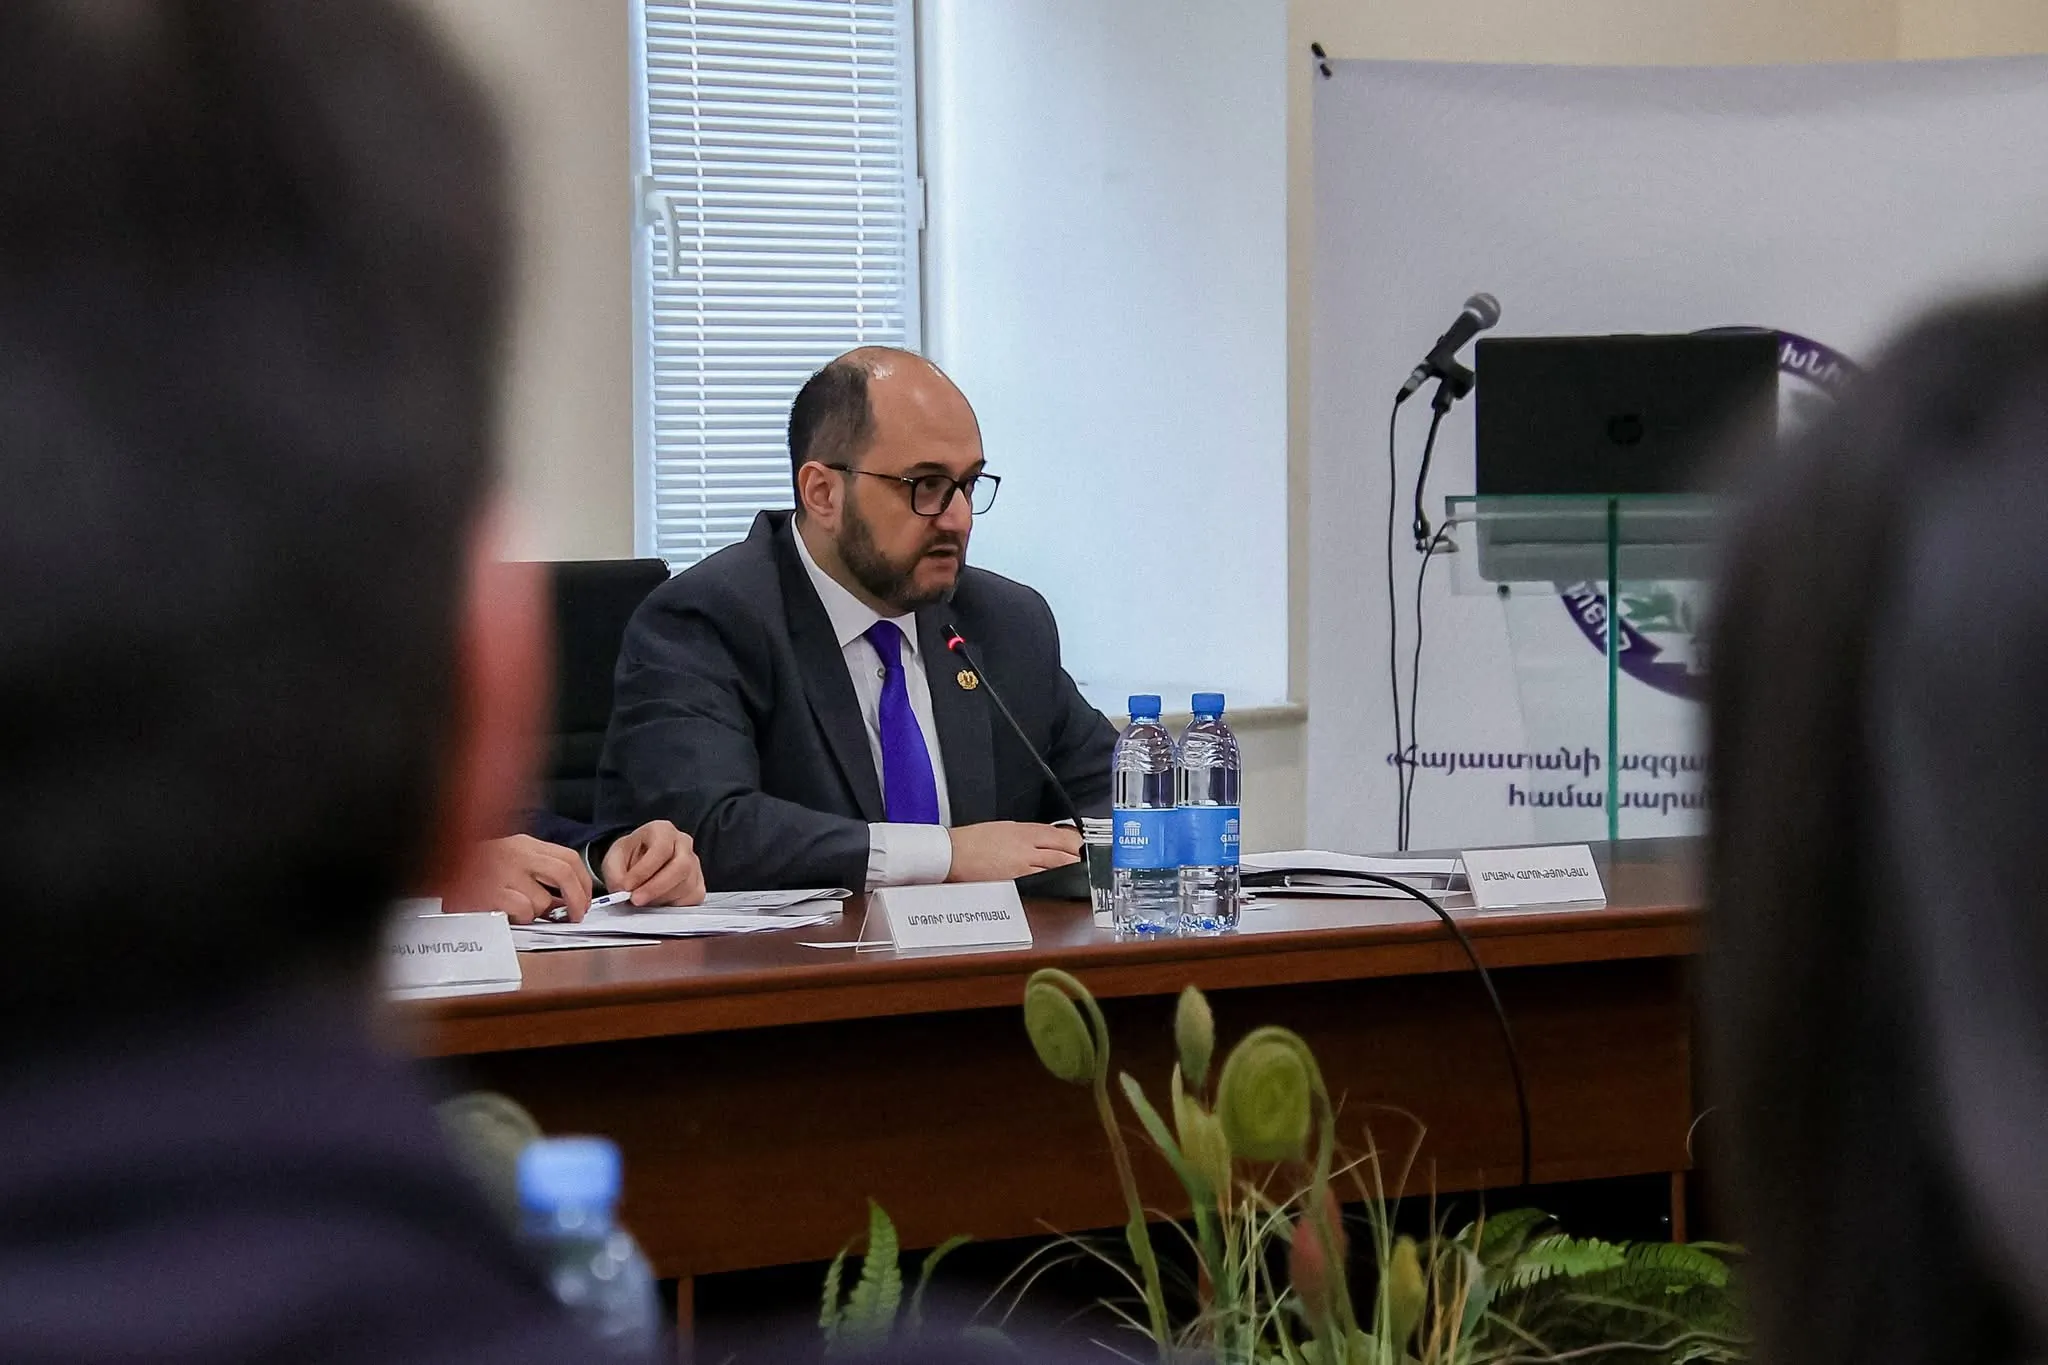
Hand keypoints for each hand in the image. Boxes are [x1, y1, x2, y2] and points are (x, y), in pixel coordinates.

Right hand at [460, 834, 591, 923]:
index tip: (585, 900)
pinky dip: (521, 918)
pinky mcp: (490, 892)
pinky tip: (508, 914)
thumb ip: (537, 872)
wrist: (435, 863)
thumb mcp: (509, 858)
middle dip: (577, 899)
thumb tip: (566, 899)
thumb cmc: (474, 867)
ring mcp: (503, 873)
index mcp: (525, 844)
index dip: (584, 883)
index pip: (569, 858)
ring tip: (519, 910)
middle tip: (576, 916)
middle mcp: (517, 854)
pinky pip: (522, 911)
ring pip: (542, 901)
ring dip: (537, 913)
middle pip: (564, 874)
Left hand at [601, 819, 705, 906]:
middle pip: (681, 867)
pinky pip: (691, 899)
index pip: (661, 848)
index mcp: (663, 830)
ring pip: (686, 885)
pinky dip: (672, 906)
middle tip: (635, 900)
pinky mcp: (698, 885)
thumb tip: (623, 889)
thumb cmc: (629, 858)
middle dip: (656, 887)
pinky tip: (657, 902)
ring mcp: (694, 865)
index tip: (627, 886)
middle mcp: (683, 844)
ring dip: (660, 898)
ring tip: (642, 900)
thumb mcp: (614, 860)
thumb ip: (615, 873)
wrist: (638, 865)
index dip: (644, 870)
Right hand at [946, 821, 1082, 882]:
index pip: (1064, 837)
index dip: (1076, 843)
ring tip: (1070, 873)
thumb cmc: (974, 840)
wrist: (953, 853)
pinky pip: (1041, 881)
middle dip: (1076, 859)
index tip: (1080, 846)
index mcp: (1026, 830)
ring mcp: (1023, 866)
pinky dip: (1050, 881)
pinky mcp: (1015, 882)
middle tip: (1080, 861)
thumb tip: (1047, 841)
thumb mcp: (1006, 827)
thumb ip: (1029, 835)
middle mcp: (1028, 847)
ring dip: (1067, 871)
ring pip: (1058, 869)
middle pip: (1066, 854)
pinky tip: (1051, 882)